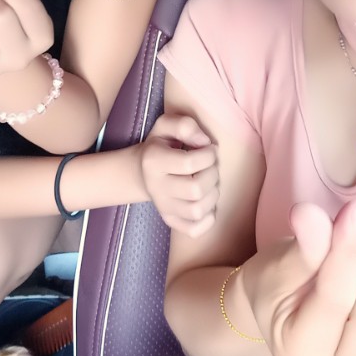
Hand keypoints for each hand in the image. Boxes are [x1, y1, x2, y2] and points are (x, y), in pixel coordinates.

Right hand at [139, 114, 218, 236]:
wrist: (143, 170)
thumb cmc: (161, 144)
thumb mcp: (167, 125)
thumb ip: (185, 125)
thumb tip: (204, 142)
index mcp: (153, 161)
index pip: (189, 163)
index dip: (208, 155)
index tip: (209, 148)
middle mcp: (156, 188)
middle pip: (196, 190)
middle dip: (212, 174)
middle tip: (210, 165)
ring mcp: (163, 207)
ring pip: (197, 211)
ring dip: (212, 194)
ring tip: (209, 181)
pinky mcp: (170, 221)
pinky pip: (194, 230)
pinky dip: (208, 218)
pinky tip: (206, 201)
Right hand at [246, 202, 355, 355]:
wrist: (291, 321)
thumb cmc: (276, 291)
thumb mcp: (276, 270)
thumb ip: (301, 249)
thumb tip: (311, 214)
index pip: (332, 301)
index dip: (344, 252)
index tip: (353, 209)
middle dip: (354, 273)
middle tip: (326, 269)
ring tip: (344, 291)